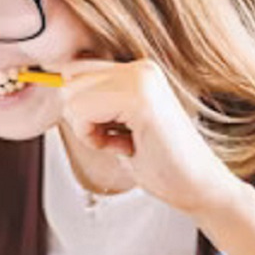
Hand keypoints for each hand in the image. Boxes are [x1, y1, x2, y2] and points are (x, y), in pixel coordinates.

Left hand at [51, 58, 244, 216]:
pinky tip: (127, 147)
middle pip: (68, 80)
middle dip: (82, 118)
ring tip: (126, 142)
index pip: (76, 69)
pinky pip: (83, 112)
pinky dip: (94, 138)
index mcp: (139, 70)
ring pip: (71, 96)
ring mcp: (141, 79)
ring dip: (88, 130)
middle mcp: (140, 67)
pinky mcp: (139, 99)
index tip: (108, 130)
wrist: (198, 187)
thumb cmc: (160, 163)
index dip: (79, 105)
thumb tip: (55, 82)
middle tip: (119, 139)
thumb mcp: (119, 124)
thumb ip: (95, 101)